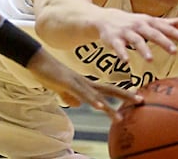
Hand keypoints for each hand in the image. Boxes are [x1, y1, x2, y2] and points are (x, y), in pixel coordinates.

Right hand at [26, 49, 140, 120]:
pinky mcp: (67, 83)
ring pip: (97, 95)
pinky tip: (99, 107)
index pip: (108, 90)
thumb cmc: (48, 72)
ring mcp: (77, 82)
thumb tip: (77, 105)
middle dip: (125, 97)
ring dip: (109, 107)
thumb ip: (69, 96)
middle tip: (141, 101)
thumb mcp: (61, 88)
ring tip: (120, 118)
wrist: (37, 60)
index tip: (136, 98)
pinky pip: (81, 94)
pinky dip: (91, 100)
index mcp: (85, 84)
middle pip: (109, 90)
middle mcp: (85, 82)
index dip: (122, 94)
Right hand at [97, 12, 177, 62]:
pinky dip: (122, 54)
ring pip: (136, 41)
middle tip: (174, 51)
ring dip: (143, 49)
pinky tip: (126, 61)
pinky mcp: (114, 39)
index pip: (166, 28)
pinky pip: (118, 47)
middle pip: (153, 34)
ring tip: (151, 59)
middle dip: (164, 42)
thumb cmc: (131, 22)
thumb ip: (168, 22)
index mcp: (149, 22)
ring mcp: (126, 32)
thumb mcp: (149, 20)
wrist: (105, 18)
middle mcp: (138, 26)